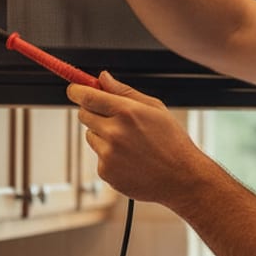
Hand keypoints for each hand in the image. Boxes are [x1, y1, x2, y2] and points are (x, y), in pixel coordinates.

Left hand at [68, 72, 209, 207]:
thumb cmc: (172, 142)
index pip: (87, 96)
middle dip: (93, 112)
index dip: (77, 90)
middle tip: (112, 118)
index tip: (75, 90)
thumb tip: (103, 78)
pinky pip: (98, 156)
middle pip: (83, 114)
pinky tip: (130, 159)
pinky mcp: (106, 172)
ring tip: (129, 143)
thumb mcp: (155, 108)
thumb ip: (125, 91)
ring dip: (102, 135)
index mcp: (126, 112)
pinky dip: (109, 156)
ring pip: (90, 136)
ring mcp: (108, 154)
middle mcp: (114, 132)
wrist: (181, 178)